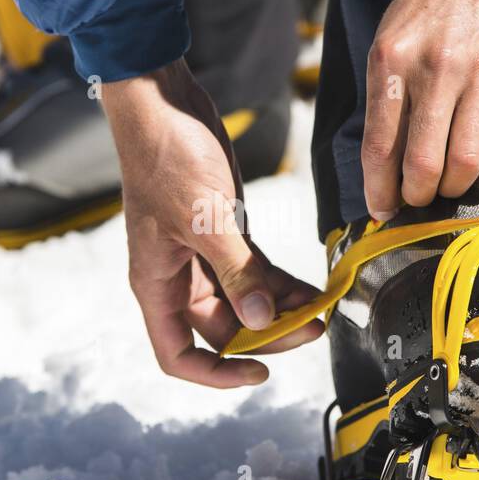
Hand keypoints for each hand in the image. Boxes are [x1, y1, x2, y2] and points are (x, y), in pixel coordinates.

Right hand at [102, 59, 323, 386]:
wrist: (163, 105)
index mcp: (157, 285)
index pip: (179, 355)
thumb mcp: (206, 220)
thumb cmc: (168, 159)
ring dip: (280, 310)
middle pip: (222, 331)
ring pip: (243, 303)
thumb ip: (237, 273)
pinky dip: (280, 283)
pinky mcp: (222, 233)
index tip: (259, 373)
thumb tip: (262, 320)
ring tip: (320, 309)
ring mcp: (199, 257)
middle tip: (310, 328)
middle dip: (266, 335)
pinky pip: (254, 273)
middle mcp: (176, 278)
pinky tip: (312, 287)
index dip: (217, 374)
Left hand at [362, 0, 478, 219]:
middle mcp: (434, 70)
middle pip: (424, 165)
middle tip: (419, 199)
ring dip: (454, 189)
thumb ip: (385, 99)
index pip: (380, 147)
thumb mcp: (388, 42)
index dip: (380, 191)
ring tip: (449, 187)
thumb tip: (386, 168)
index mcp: (392, 62)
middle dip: (418, 197)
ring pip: (466, 162)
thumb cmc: (425, 8)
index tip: (382, 211)